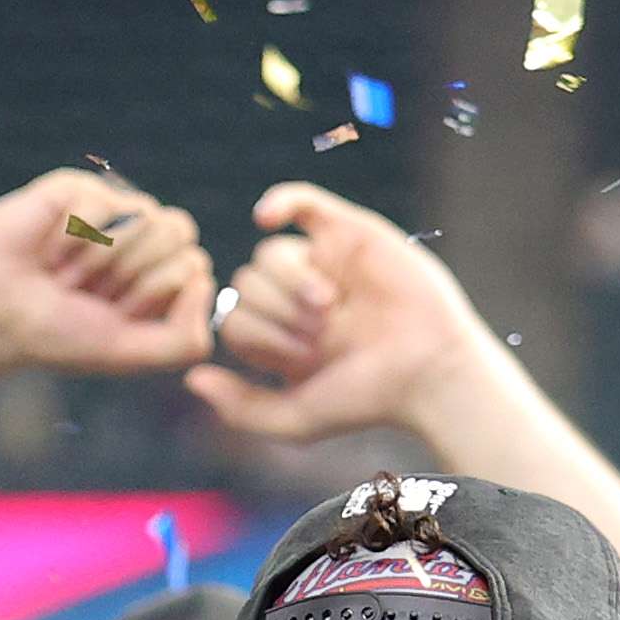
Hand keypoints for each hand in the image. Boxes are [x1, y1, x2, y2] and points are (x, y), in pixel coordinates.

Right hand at [0, 171, 217, 407]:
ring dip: (98, 259)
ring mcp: (108, 209)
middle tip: (86, 291)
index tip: (112, 312)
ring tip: (63, 274)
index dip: (154, 292)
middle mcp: (139, 236)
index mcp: (156, 272)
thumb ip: (186, 341)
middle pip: (178, 232)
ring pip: (145, 215)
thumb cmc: (54, 337)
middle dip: (130, 273)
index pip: (193, 263)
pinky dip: (72, 237)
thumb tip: (202, 279)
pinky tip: (46, 251)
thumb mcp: (129, 354)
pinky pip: (102, 201)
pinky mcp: (75, 189)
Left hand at [183, 182, 494, 446]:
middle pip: (244, 285)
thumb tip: (191, 377)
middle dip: (276, 314)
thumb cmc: (366, 398)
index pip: (231, 319)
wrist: (428, 370)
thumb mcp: (294, 418)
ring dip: (292, 285)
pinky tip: (266, 216)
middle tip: (322, 334)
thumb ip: (238, 407)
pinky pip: (302, 203)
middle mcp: (293, 296)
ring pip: (269, 255)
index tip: (301, 357)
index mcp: (277, 333)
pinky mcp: (349, 233)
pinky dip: (280, 201)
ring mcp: (321, 262)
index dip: (258, 338)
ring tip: (332, 308)